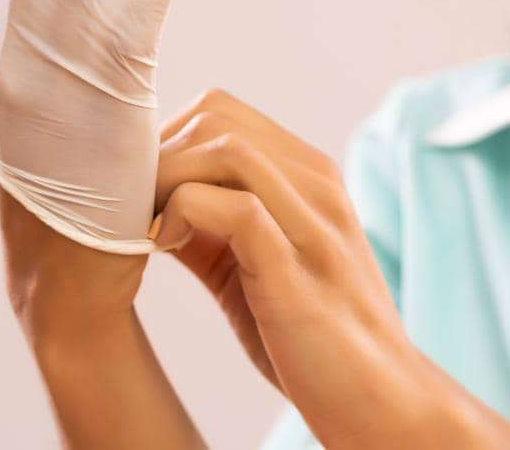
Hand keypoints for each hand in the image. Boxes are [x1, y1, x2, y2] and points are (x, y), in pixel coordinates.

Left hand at [152, 88, 506, 447]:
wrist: (380, 401)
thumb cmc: (315, 338)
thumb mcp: (259, 266)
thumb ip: (214, 227)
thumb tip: (150, 205)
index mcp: (310, 176)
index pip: (222, 110)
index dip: (165, 140)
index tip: (135, 190)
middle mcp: (318, 184)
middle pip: (218, 116)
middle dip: (158, 155)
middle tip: (130, 208)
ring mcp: (313, 223)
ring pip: (226, 149)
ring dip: (166, 180)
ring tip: (143, 225)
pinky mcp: (299, 268)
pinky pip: (233, 208)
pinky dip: (181, 215)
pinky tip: (164, 248)